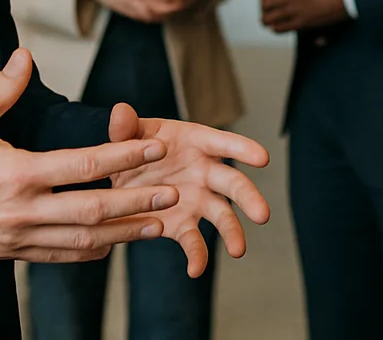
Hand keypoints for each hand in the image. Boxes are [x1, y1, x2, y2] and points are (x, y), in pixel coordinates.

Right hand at [0, 49, 181, 262]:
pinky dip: (91, 252)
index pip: (83, 165)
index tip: (155, 145)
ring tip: (159, 225)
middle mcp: (25, 210)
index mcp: (17, 173)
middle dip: (137, 200)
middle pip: (94, 208)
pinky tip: (114, 244)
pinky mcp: (14, 253)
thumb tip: (24, 56)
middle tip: (173, 192)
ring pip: (84, 239)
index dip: (124, 156)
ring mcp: (21, 237)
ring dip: (124, 233)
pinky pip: (61, 256)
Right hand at [78, 0, 182, 22]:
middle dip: (170, 8)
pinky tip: (159, 16)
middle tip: (182, 5)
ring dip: (162, 15)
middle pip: (155, 6)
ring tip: (174, 12)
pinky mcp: (122, 11)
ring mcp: (126, 5)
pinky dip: (152, 18)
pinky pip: (140, 17)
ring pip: (148, 15)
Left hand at [106, 102, 271, 277]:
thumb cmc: (134, 145)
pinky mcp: (183, 223)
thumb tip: (120, 111)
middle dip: (249, 198)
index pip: (222, 143)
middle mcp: (204, 172)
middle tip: (262, 215)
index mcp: (196, 143)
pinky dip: (197, 255)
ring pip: (222, 215)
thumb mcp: (128, 134)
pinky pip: (193, 240)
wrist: (121, 173)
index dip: (242, 148)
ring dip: (232, 232)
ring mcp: (197, 199)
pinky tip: (194, 270)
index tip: (262, 157)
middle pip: (232, 183)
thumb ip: (126, 127)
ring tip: (238, 250)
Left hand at [259, 0, 346, 32]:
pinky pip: (279, 28)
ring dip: (270, 19)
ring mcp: (293, 8)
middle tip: (272, 10)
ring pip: (268, 18)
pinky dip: (278, 28)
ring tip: (275, 20)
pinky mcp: (301, 22)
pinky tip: (282, 26)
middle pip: (264, 4)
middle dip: (267, 7)